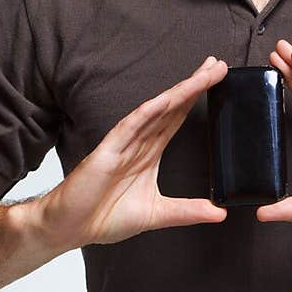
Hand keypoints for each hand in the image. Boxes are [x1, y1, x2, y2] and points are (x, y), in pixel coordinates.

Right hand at [37, 55, 228, 248]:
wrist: (70, 227)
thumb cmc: (104, 216)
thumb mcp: (157, 214)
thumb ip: (188, 211)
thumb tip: (220, 213)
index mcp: (149, 153)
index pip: (177, 117)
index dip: (197, 97)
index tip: (217, 79)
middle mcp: (138, 143)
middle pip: (171, 107)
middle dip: (195, 85)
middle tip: (218, 64)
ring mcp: (122, 145)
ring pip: (155, 111)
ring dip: (178, 92)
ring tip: (201, 75)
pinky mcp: (106, 153)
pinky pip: (128, 128)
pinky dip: (145, 114)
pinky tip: (163, 100)